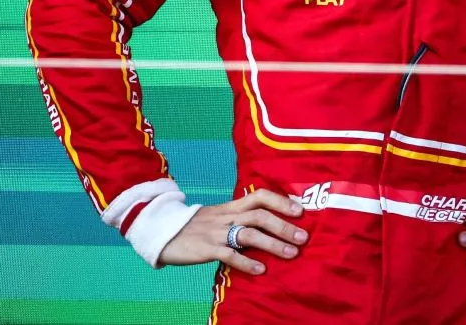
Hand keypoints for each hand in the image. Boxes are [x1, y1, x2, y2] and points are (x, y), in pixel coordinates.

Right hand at [157, 187, 307, 274]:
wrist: (162, 231)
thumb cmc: (196, 226)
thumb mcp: (219, 215)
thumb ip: (240, 216)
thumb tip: (268, 222)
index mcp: (231, 206)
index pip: (259, 196)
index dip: (281, 201)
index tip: (300, 210)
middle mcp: (227, 216)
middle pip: (260, 216)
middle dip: (284, 225)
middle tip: (303, 237)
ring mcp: (216, 232)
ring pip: (249, 235)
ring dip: (273, 244)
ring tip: (291, 253)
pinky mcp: (206, 249)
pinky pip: (229, 255)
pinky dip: (246, 262)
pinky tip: (261, 270)